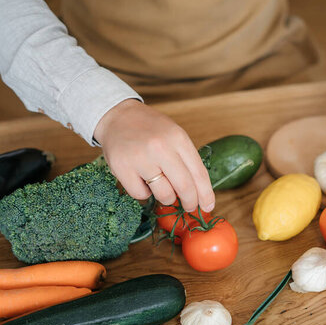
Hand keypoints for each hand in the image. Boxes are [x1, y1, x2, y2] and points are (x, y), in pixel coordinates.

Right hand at [94, 99, 214, 211]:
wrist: (117, 117)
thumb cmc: (150, 129)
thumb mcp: (174, 136)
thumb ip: (186, 160)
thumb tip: (199, 193)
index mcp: (178, 138)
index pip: (199, 173)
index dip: (205, 194)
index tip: (208, 206)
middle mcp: (160, 148)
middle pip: (184, 187)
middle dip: (190, 202)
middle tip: (189, 207)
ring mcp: (140, 158)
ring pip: (164, 194)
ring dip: (167, 198)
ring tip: (162, 188)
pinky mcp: (122, 168)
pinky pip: (141, 195)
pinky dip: (144, 193)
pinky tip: (142, 181)